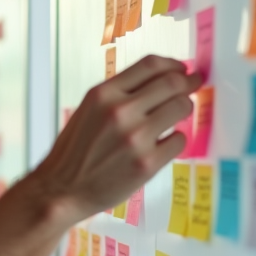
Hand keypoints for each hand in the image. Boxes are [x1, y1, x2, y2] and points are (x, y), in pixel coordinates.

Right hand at [29, 55, 201, 223]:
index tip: (182, 69)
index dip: (173, 64)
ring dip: (185, 108)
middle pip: (172, 83)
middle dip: (189, 82)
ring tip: (179, 114)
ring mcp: (136, 138)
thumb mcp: (88, 110)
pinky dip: (177, 139)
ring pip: (181, 107)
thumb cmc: (74, 152)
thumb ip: (119, 94)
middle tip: (194, 85)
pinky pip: (179, 140)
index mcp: (103, 94)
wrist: (60, 190)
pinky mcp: (147, 163)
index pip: (150, 65)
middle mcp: (120, 111)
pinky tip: (165, 142)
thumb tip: (157, 80)